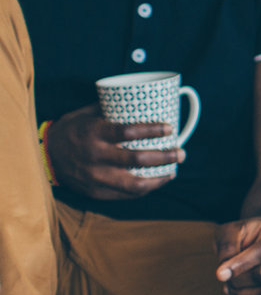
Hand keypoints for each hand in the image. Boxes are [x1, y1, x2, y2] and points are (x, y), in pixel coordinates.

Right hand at [42, 104, 182, 199]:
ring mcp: (95, 177)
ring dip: (159, 178)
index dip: (152, 130)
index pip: (128, 132)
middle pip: (137, 159)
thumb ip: (112, 110)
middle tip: (181, 152)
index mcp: (94, 133)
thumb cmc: (73, 130)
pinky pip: (125, 194)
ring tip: (173, 171)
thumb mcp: (87, 115)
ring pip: (134, 184)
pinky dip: (144, 189)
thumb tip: (144, 99)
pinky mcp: (95, 192)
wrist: (45, 155)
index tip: (169, 128)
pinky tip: (156, 182)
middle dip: (165, 156)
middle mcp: (95, 157)